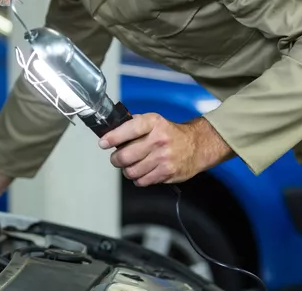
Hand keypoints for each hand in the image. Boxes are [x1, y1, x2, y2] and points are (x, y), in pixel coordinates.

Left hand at [99, 113, 232, 186]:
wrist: (197, 145)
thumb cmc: (170, 133)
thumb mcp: (154, 121)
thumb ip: (133, 124)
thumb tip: (111, 130)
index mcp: (154, 123)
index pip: (130, 129)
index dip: (113, 137)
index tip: (103, 143)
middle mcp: (159, 140)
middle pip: (126, 155)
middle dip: (116, 159)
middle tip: (116, 158)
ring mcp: (164, 158)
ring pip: (132, 171)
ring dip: (126, 170)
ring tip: (130, 165)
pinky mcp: (167, 173)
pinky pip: (142, 181)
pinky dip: (138, 178)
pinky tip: (142, 171)